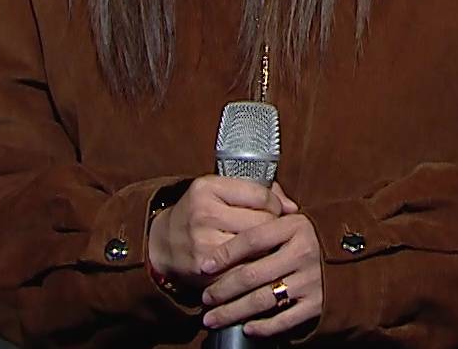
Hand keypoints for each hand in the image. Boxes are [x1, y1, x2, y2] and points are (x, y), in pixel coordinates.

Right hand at [146, 176, 285, 287]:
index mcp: (207, 187)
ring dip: (266, 251)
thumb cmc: (200, 213)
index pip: (261, 195)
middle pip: (262, 223)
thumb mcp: (219, 191)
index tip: (273, 211)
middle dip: (273, 230)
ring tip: (263, 248)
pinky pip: (245, 269)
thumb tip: (293, 208)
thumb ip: (257, 191)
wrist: (163, 243)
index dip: (275, 204)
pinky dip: (254, 268)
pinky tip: (253, 264)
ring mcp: (204, 242)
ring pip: (257, 248)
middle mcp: (203, 213)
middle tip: (270, 233)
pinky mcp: (206, 269)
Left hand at [199, 183, 321, 337]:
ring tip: (213, 318)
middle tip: (205, 298)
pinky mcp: (318, 303)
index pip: (252, 239)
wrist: (357, 252)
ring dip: (233, 311)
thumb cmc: (316, 234)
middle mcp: (302, 253)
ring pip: (262, 300)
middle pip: (252, 274)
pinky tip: (246, 328)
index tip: (205, 266)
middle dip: (222, 289)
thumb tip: (234, 211)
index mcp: (294, 227)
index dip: (225, 253)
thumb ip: (269, 213)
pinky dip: (263, 326)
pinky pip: (284, 319)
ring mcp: (310, 280)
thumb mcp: (296, 218)